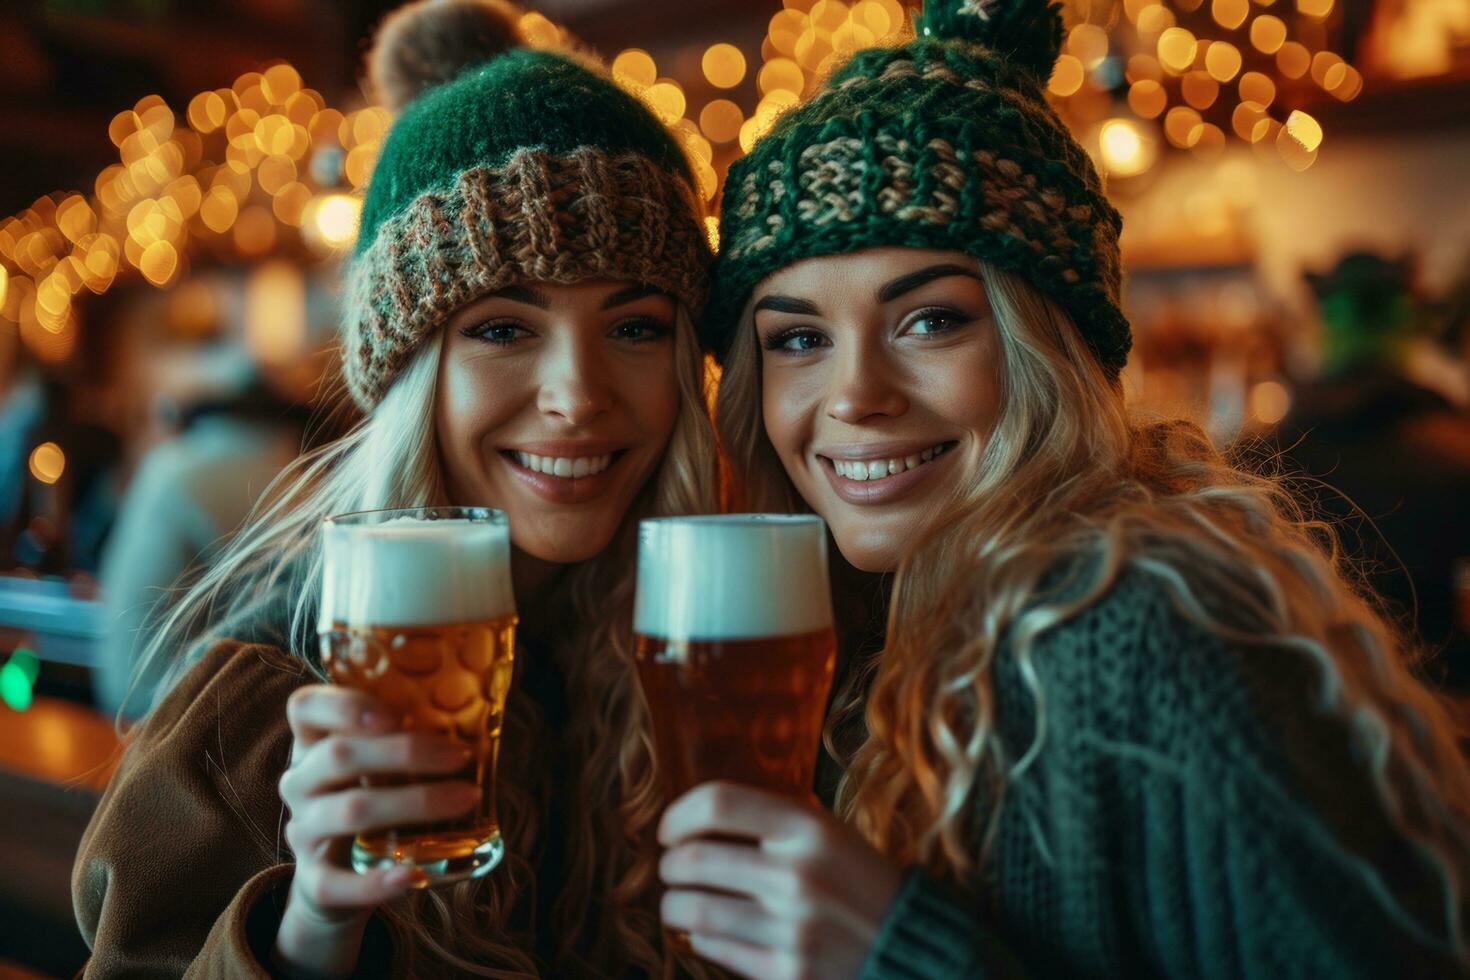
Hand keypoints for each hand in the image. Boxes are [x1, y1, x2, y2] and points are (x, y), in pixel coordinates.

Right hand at [272, 684, 478, 977]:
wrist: (339, 880)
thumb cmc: (371, 803)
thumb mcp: (378, 768)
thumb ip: (406, 742)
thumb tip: (477, 724)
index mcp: (313, 744)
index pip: (305, 707)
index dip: (343, 705)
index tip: (394, 712)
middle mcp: (300, 782)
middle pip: (339, 755)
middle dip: (406, 751)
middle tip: (461, 755)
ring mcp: (303, 831)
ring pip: (351, 811)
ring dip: (415, 803)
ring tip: (465, 799)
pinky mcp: (313, 880)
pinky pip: (337, 882)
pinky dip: (376, 881)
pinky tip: (413, 874)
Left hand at [658, 781, 903, 979]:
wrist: (909, 943)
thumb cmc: (856, 880)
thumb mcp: (826, 832)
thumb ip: (769, 822)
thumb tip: (691, 820)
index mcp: (808, 828)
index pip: (718, 803)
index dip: (678, 814)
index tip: (669, 830)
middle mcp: (798, 874)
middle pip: (692, 860)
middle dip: (670, 866)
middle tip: (674, 869)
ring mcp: (792, 928)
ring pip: (692, 911)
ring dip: (674, 906)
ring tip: (681, 903)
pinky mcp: (788, 973)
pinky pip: (713, 948)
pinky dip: (701, 938)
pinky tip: (714, 932)